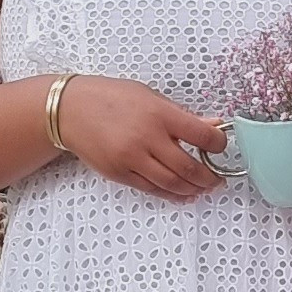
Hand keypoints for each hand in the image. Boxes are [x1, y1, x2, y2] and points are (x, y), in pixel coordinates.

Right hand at [55, 76, 226, 200]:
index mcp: (159, 114)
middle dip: (209, 177)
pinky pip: (151, 189)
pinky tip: (182, 193)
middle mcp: (146, 138)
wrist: (70, 110)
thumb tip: (212, 126)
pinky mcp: (119, 174)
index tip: (221, 146)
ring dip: (193, 189)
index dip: (219, 144)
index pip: (202, 136)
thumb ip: (181, 116)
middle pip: (189, 168)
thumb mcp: (150, 96)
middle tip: (217, 178)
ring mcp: (131, 159)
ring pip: (172, 184)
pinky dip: (171, 194)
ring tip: (203, 187)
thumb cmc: (109, 98)